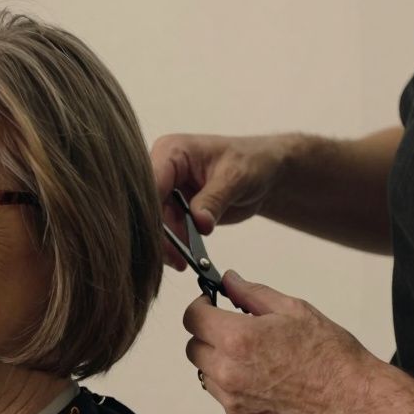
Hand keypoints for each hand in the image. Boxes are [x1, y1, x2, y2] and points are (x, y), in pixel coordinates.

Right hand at [150, 133, 300, 269]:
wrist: (264, 172)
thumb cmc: (252, 162)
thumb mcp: (236, 177)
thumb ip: (215, 199)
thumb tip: (199, 224)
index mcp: (171, 151)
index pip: (151, 181)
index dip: (152, 208)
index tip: (161, 236)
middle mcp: (162, 169)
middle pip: (149, 205)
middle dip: (159, 232)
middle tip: (174, 258)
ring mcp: (166, 190)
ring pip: (155, 222)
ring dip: (166, 244)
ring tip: (181, 263)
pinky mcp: (173, 208)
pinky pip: (166, 230)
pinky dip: (174, 246)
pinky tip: (182, 259)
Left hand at [183, 271, 380, 413]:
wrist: (354, 402)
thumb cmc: (331, 357)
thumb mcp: (294, 310)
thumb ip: (252, 293)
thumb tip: (228, 280)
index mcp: (238, 339)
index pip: (192, 318)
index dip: (200, 307)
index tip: (209, 305)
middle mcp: (228, 371)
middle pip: (194, 346)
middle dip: (208, 334)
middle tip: (234, 329)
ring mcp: (232, 399)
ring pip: (205, 372)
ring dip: (218, 360)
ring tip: (253, 357)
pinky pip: (221, 395)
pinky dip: (231, 384)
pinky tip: (261, 379)